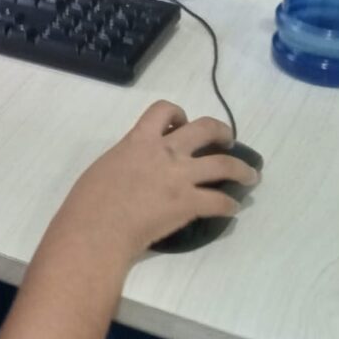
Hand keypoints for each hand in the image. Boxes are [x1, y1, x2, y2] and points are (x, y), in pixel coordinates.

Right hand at [59, 101, 258, 265]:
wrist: (97, 228)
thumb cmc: (89, 200)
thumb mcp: (106, 166)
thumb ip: (126, 159)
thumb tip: (134, 168)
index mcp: (139, 140)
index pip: (163, 110)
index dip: (177, 113)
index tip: (182, 123)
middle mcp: (165, 152)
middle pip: (205, 129)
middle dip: (221, 131)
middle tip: (228, 140)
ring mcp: (180, 177)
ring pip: (223, 164)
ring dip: (241, 169)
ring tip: (249, 176)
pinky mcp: (188, 204)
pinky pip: (219, 202)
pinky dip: (229, 205)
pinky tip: (232, 210)